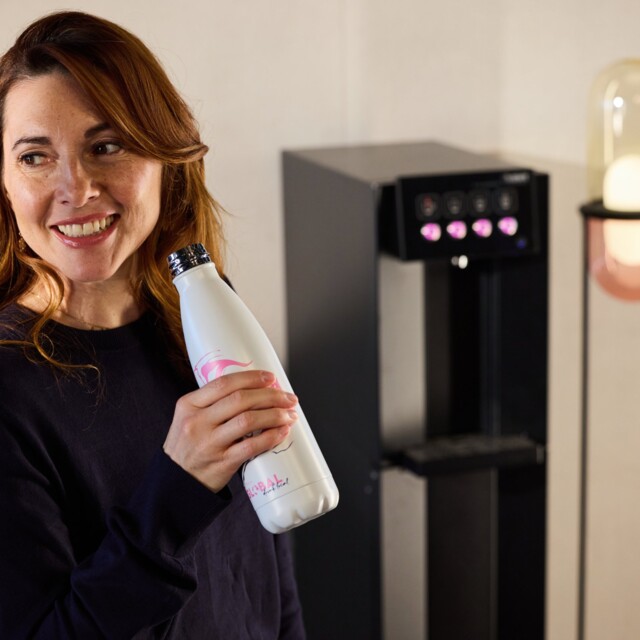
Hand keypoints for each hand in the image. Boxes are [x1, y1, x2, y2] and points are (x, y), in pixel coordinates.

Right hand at [163, 370, 297, 492]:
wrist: (175, 482)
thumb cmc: (188, 447)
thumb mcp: (189, 419)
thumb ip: (213, 404)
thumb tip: (254, 390)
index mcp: (189, 405)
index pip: (224, 383)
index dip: (251, 378)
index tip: (270, 377)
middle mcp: (197, 422)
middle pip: (241, 399)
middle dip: (270, 395)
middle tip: (288, 398)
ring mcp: (209, 443)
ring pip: (249, 420)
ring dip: (275, 414)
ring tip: (289, 414)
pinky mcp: (222, 462)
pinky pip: (252, 446)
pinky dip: (271, 437)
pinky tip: (282, 432)